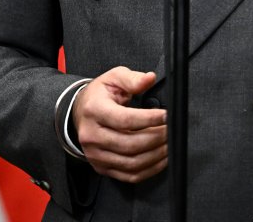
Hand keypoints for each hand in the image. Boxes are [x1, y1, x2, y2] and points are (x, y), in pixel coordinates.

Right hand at [72, 67, 166, 182]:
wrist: (80, 112)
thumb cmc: (99, 95)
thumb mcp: (113, 78)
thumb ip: (132, 79)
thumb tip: (149, 78)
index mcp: (94, 110)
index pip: (125, 119)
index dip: (149, 119)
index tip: (167, 116)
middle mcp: (91, 135)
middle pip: (130, 144)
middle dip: (157, 138)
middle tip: (172, 131)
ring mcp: (95, 154)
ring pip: (131, 163)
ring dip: (156, 156)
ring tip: (170, 144)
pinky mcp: (102, 167)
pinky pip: (129, 176)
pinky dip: (149, 170)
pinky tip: (161, 159)